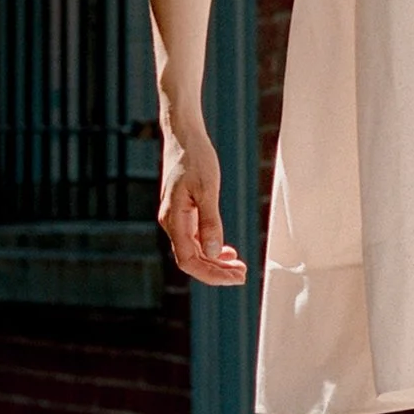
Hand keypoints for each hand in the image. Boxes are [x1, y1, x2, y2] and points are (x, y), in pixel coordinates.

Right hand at [159, 107, 246, 286]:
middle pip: (192, 260)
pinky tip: (227, 251)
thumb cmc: (196, 158)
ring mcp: (175, 218)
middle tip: (242, 276)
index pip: (189, 261)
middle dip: (216, 272)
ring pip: (194, 251)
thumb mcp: (207, 188)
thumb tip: (215, 253)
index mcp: (174, 219)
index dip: (212, 274)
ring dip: (215, 262)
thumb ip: (210, 222)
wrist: (183, 136)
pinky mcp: (182, 212)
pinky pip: (195, 239)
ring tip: (238, 267)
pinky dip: (211, 248)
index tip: (236, 278)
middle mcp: (171, 223)